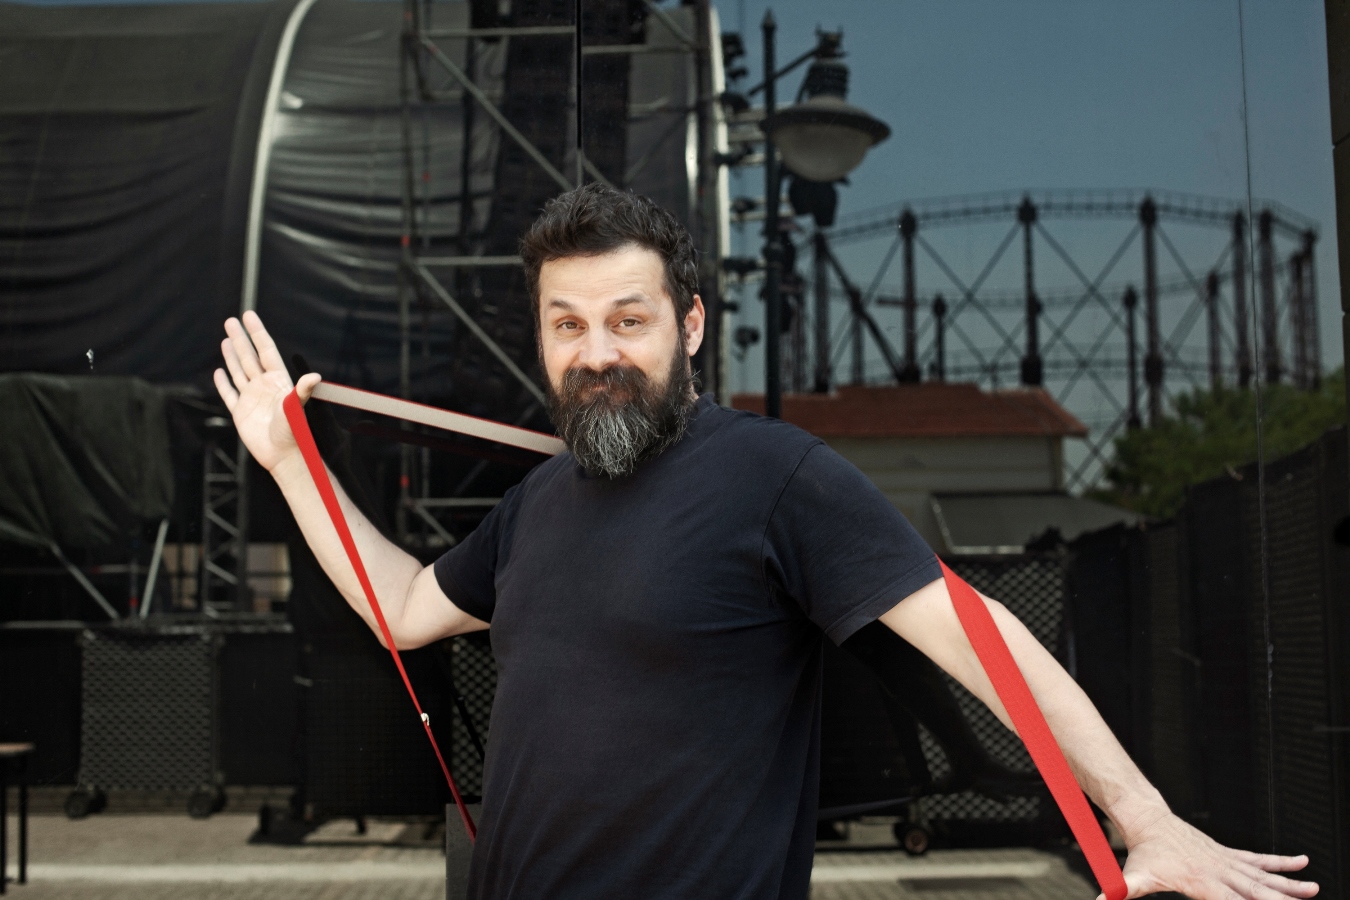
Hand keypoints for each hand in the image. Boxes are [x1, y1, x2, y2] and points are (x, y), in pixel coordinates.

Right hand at [213, 311, 320, 472]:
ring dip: (232, 356)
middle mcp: (264, 386)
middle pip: (249, 357)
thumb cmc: (293, 433)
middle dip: (240, 339)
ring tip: (225, 339)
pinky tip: (219, 372)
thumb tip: (315, 376)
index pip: (266, 351)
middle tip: (231, 320)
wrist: (283, 456)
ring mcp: (252, 399)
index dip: (257, 333)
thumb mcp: (296, 408)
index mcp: (278, 381)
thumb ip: (302, 391)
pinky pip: (230, 394)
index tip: (249, 316)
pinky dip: (223, 383)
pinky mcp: (241, 413)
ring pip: (239, 372)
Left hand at [1106, 811, 1316, 899]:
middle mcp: (1219, 871)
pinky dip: (1281, 863)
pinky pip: (1259, 860)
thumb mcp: (1133, 878)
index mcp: (1201, 883)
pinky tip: (1302, 863)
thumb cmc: (1143, 852)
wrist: (1149, 820)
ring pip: (1263, 876)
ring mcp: (1226, 861)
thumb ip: (1120, 893)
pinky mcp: (1228, 854)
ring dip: (1290, 885)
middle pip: (1256, 892)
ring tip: (1314, 889)